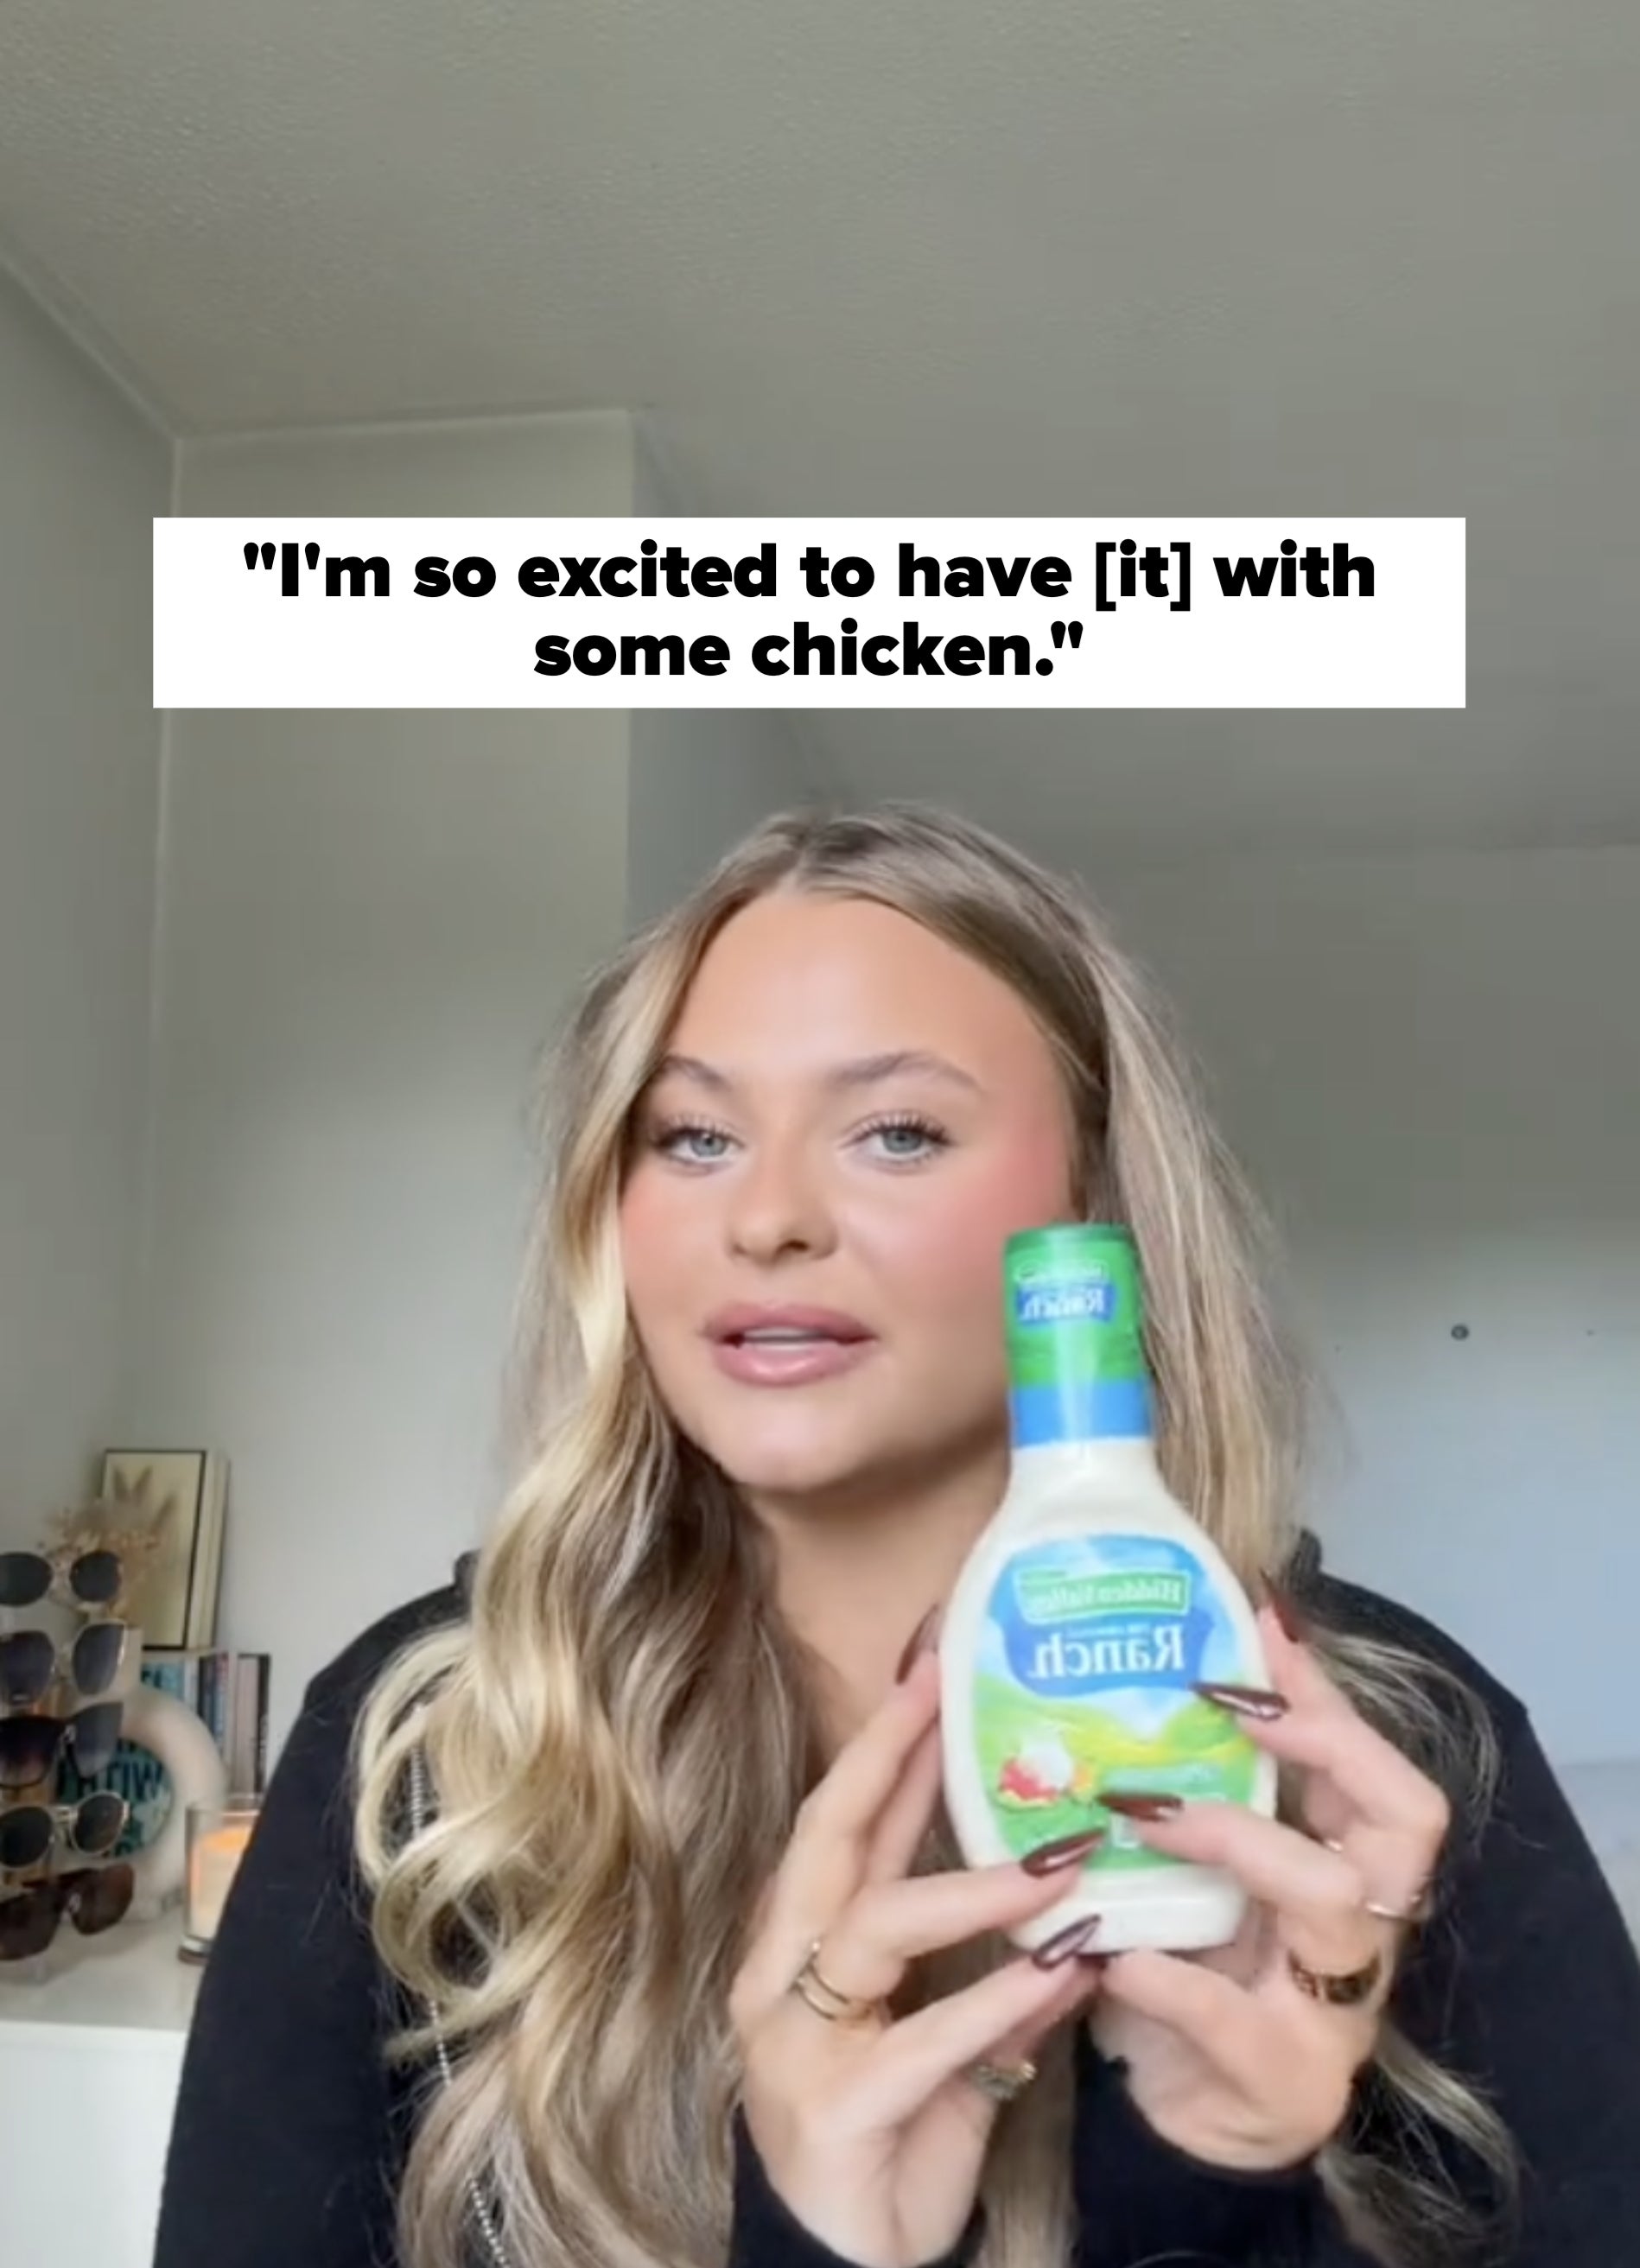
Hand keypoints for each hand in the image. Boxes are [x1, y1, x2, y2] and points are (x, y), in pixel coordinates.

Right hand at [728, 1640, 1103, 2267]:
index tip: (933, 1667)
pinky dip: (1000, 2001)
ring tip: (1060, 1862)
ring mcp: (798, 2038)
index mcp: (801, 1941)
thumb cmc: (891, 2132)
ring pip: (878, 1928)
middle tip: (950, 1693)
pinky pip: (926, 2041)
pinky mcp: (836, 2108)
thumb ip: (978, 1951)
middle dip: (888, 1758)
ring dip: (974, 1885)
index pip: (839, 1818)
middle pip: (830, 1839)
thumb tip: (1059, 1874)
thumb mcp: (939, 2026)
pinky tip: (1067, 1971)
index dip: (883, 1742)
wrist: (849, 2264)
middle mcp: (783, 1971)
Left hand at [1089, 1605, 1449, 2171]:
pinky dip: (1164, 1974)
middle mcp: (1363, 1933)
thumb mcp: (1209, 1873)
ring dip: (1233, 1838)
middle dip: (1326, 1747)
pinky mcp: (1278, 2080)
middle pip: (1406, 1824)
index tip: (1260, 1629)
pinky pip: (1231, 2016)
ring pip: (1332, 1903)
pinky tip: (1106, 1949)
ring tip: (1140, 1809)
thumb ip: (1205, 1787)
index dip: (1331, 1700)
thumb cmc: (1199, 1970)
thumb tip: (1158, 1663)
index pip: (1383, 1770)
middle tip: (1229, 1707)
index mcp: (1348, 1873)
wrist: (1185, 2121)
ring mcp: (1331, 2010)